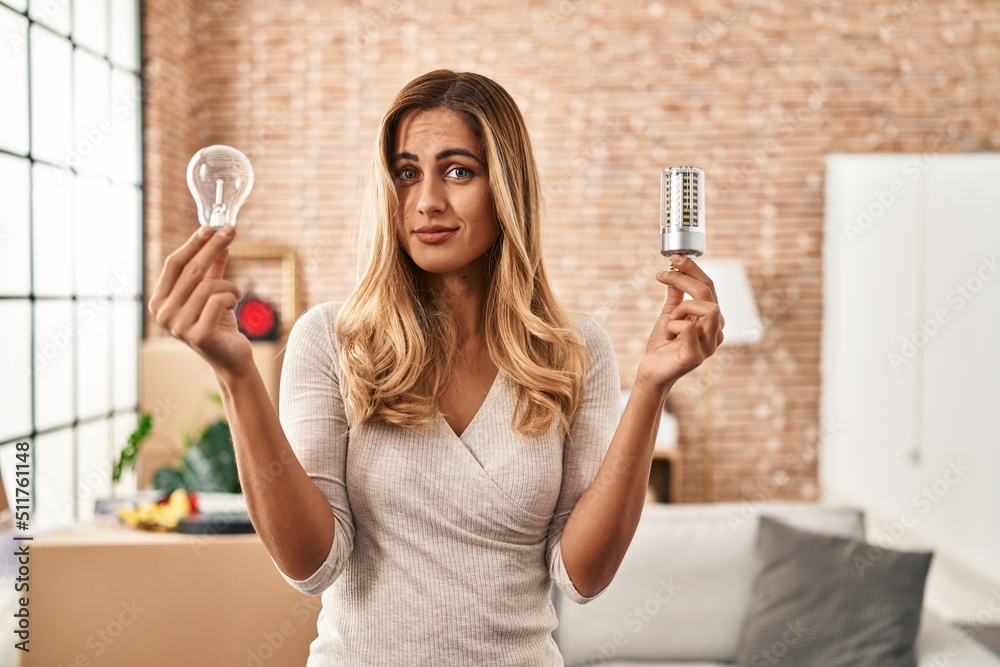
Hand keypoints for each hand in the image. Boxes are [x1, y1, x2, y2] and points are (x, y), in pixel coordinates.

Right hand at [148, 225, 252, 378]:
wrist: (231, 358)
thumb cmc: (219, 323)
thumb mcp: (212, 291)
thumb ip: (211, 267)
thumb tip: (217, 234)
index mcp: (158, 301)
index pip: (173, 264)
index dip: (193, 243)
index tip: (211, 226)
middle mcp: (163, 314)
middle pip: (190, 270)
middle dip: (213, 247)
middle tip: (231, 231)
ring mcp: (178, 326)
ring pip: (208, 286)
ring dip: (228, 284)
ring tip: (235, 293)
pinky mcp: (198, 335)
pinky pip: (218, 301)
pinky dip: (232, 296)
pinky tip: (234, 303)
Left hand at [635, 253, 724, 394]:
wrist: (651, 371)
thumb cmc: (662, 346)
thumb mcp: (669, 315)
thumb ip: (676, 296)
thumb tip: (675, 272)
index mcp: (712, 320)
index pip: (709, 287)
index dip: (693, 269)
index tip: (674, 257)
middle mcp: (716, 332)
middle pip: (709, 293)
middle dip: (686, 277)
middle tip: (664, 273)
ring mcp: (709, 345)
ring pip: (709, 308)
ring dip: (683, 308)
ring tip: (670, 319)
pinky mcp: (697, 357)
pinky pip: (688, 328)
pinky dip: (674, 325)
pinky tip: (669, 335)